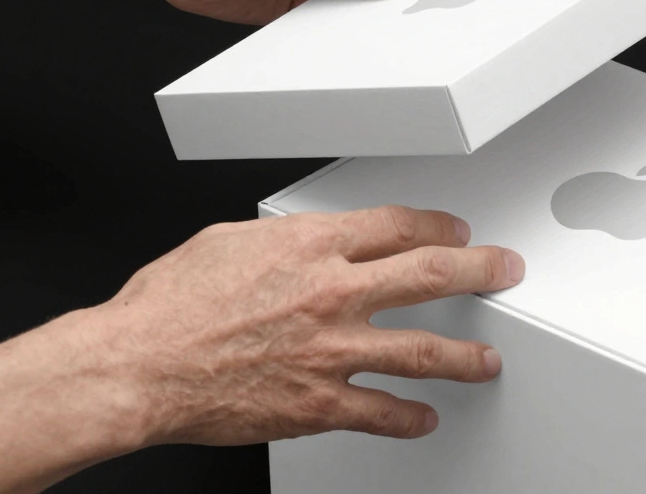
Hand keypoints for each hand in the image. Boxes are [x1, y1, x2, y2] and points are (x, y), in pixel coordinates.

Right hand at [96, 206, 523, 444]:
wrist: (138, 366)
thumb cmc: (169, 305)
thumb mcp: (229, 241)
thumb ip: (283, 240)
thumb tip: (307, 241)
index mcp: (311, 244)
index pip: (398, 226)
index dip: (437, 227)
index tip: (456, 234)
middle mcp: (332, 293)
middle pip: (432, 275)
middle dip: (481, 272)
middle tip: (506, 272)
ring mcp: (332, 350)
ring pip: (423, 350)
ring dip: (465, 356)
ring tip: (488, 361)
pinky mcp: (319, 403)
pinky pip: (382, 412)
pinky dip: (410, 418)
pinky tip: (426, 419)